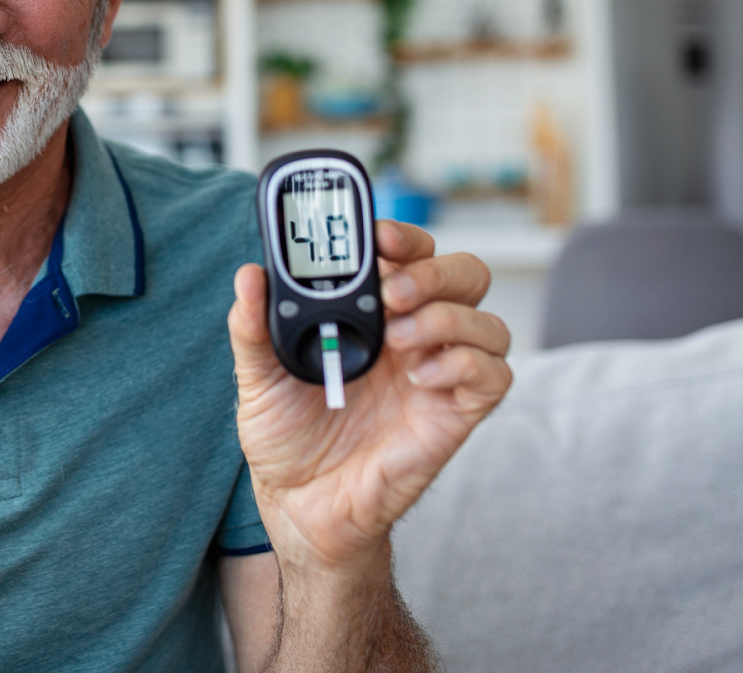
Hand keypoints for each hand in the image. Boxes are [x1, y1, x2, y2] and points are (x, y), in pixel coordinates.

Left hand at [227, 220, 510, 574]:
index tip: (379, 237)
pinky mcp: (456, 415)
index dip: (404, 236)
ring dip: (449, 318)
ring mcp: (439, 374)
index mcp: (370, 314)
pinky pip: (494, 376)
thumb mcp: (257, 377)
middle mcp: (412, 335)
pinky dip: (465, 364)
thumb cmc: (285, 437)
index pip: (409, 254)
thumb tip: (249, 275)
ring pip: (487, 321)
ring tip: (400, 340)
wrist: (300, 505)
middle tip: (393, 292)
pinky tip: (422, 378)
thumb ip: (252, 327)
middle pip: (463, 274)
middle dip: (434, 271)